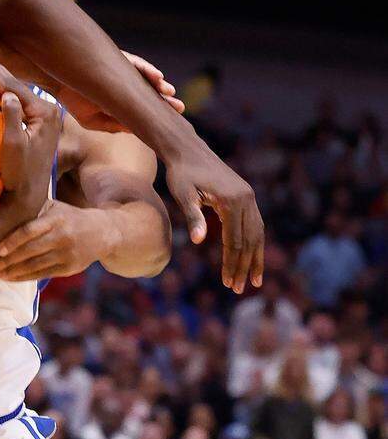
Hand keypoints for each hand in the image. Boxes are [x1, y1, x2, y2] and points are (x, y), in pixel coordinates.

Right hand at [0, 54, 59, 216]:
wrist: (29, 193)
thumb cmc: (19, 173)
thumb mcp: (14, 147)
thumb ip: (12, 119)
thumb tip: (7, 94)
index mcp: (43, 111)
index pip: (13, 85)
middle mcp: (45, 109)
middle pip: (15, 81)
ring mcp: (40, 115)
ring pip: (15, 87)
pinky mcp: (34, 121)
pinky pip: (15, 98)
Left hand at [0, 201, 112, 280]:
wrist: (103, 232)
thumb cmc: (69, 217)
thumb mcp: (55, 207)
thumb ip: (33, 210)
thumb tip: (1, 214)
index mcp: (56, 219)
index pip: (31, 230)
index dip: (13, 240)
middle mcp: (62, 237)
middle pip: (31, 251)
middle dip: (8, 261)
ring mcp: (67, 254)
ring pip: (35, 266)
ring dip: (12, 273)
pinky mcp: (69, 268)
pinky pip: (43, 275)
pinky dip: (24, 278)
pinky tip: (10, 278)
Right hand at [60, 51, 183, 132]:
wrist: (56, 80)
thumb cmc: (73, 99)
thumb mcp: (93, 120)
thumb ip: (113, 125)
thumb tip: (133, 130)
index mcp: (121, 97)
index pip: (144, 106)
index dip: (158, 112)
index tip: (174, 121)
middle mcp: (123, 82)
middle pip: (149, 91)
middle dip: (165, 99)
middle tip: (179, 108)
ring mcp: (121, 70)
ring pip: (145, 76)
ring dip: (159, 84)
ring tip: (169, 92)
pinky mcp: (115, 58)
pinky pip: (135, 62)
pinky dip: (147, 69)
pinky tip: (157, 77)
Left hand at [165, 143, 263, 292]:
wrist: (188, 150)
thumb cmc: (180, 173)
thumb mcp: (183, 194)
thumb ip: (193, 216)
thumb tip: (199, 241)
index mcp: (232, 201)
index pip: (235, 241)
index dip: (232, 263)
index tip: (227, 283)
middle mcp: (247, 199)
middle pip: (249, 241)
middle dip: (244, 266)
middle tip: (237, 289)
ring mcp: (249, 197)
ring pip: (257, 234)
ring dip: (255, 258)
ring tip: (253, 280)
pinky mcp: (246, 196)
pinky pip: (255, 224)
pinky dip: (254, 242)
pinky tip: (251, 256)